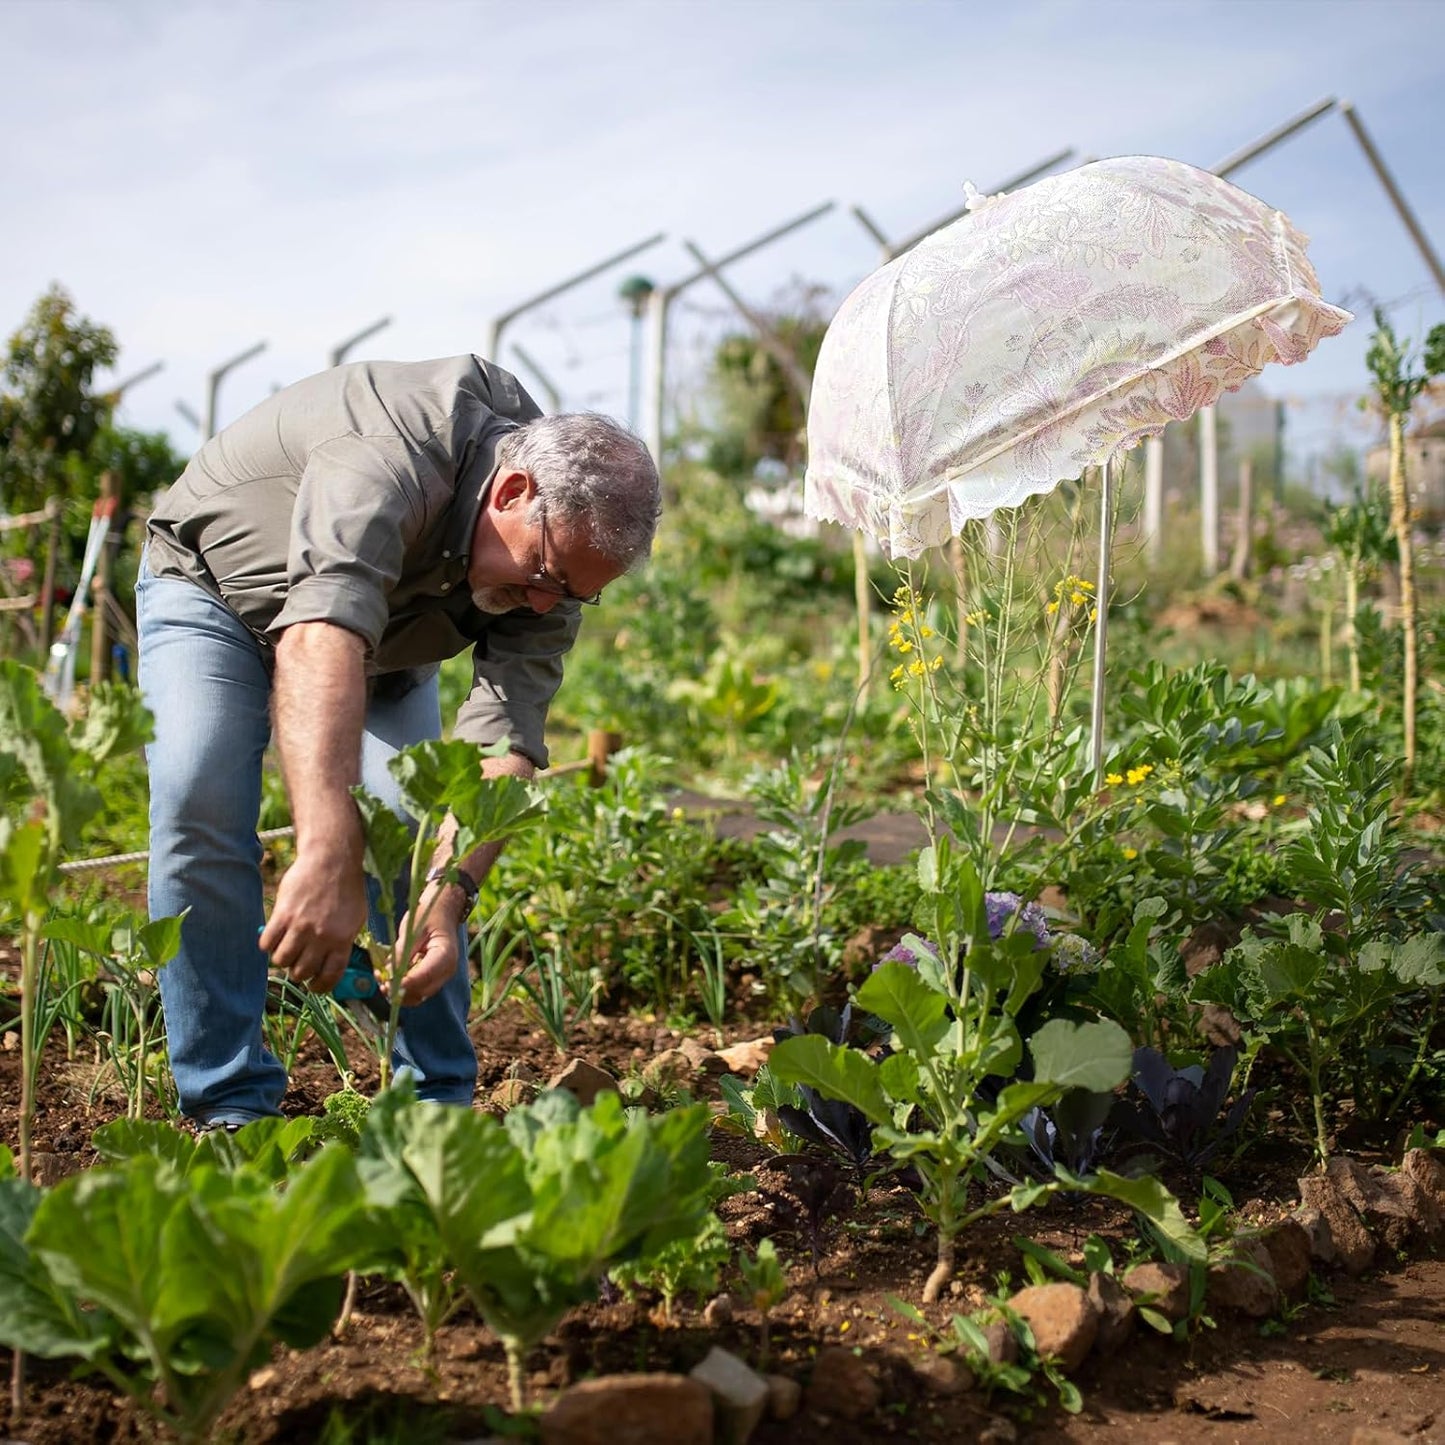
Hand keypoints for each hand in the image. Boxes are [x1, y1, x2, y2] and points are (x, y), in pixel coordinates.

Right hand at [260, 849, 367, 993]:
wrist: (331, 860)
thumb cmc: (347, 889)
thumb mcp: (356, 918)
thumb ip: (344, 942)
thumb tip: (332, 966)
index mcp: (342, 939)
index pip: (329, 976)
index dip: (320, 986)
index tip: (315, 986)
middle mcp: (321, 936)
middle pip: (301, 972)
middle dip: (299, 972)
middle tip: (299, 962)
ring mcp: (300, 926)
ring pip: (281, 961)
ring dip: (282, 959)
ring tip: (286, 949)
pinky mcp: (282, 914)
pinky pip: (266, 943)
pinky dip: (268, 945)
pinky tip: (274, 937)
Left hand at [387, 882, 465, 1004]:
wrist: (442, 910)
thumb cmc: (429, 914)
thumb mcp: (414, 928)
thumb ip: (403, 951)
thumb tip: (388, 973)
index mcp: (445, 954)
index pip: (426, 975)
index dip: (406, 983)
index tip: (388, 983)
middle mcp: (446, 970)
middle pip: (422, 991)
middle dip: (400, 991)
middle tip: (381, 983)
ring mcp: (439, 976)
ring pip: (418, 995)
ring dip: (398, 992)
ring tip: (381, 980)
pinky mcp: (431, 977)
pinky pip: (416, 989)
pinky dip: (401, 988)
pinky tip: (388, 978)